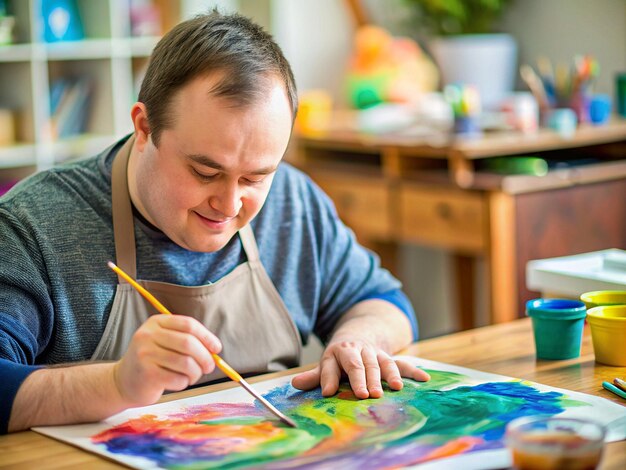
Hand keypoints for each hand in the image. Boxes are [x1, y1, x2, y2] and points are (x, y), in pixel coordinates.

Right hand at [113, 314, 221, 406]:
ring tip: (193, 376)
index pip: (188, 325)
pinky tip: (177, 383)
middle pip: (189, 343)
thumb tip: (215, 349)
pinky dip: (184, 383)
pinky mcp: (146, 374)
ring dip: (196, 373)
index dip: (207, 336)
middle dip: (205, 357)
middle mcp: (148, 335)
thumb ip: (188, 341)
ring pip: (186, 363)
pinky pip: (178, 379)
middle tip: (209, 367)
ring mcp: (145, 354)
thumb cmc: (152, 361)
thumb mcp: (165, 342)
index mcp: (156, 322)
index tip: (217, 348)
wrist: (122, 382)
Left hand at [291, 339, 429, 398]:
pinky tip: (424, 378)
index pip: (335, 364)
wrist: (358, 336)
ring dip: (390, 375)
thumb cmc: (339, 358)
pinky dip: (413, 370)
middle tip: (368, 395)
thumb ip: (315, 376)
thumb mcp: (326, 363)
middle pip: (362, 364)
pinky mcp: (389, 358)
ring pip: (383, 362)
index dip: (331, 378)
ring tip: (396, 388)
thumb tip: (295, 384)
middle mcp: (359, 350)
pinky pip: (402, 363)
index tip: (329, 392)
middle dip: (365, 379)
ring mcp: (376, 353)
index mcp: (339, 351)